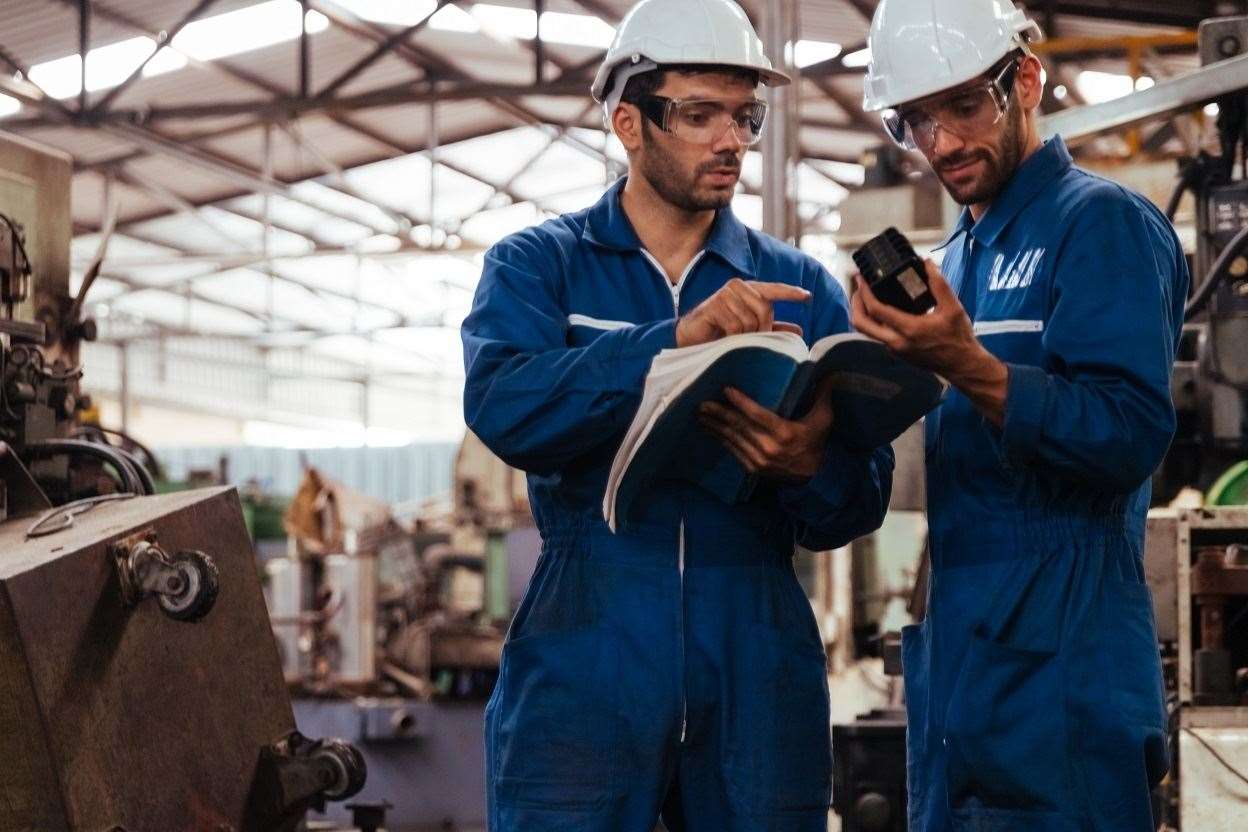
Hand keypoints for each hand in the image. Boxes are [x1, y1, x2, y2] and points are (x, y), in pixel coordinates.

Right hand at [676, 279, 810, 346]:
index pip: (773, 289)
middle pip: (765, 308)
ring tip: (732, 338)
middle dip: (762, 328)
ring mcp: (724, 294)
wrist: (690, 338)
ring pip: (750, 319)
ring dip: (744, 335)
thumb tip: (799, 331)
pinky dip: (733, 337)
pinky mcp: (713, 306)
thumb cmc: (720, 332)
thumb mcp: (750, 330)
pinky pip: (735, 326)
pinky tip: (723, 338)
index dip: (790, 293)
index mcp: (748, 289)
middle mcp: (737, 286)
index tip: (807, 296)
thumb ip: (773, 328)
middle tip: (750, 338)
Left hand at [698, 383, 834, 481]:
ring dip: (715, 426)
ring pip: (733, 439)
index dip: (741, 402)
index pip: (758, 415)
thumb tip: (830, 372)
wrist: (814, 475)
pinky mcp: (753, 468)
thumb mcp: (824, 418)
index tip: (726, 390)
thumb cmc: (817, 441)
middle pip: (740, 426)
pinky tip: (710, 430)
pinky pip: (733, 451)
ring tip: (700, 414)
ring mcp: (759, 460)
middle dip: (719, 414)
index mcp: (785, 433)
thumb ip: (824, 394)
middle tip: (703, 402)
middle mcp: (769, 447)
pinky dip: (720, 439)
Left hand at [850, 259, 1007, 425]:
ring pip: (867, 331)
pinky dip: (873, 320)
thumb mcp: (954, 308)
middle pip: (861, 323)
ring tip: (867, 294)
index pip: (876, 310)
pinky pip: (877, 334)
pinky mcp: (896, 352)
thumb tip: (927, 264)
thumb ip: (940, 285)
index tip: (862, 278)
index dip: (865, 292)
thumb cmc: (959, 338)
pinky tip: (881, 307)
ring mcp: (894, 349)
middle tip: (859, 287)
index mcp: (909, 329)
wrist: (961, 365)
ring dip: (862, 312)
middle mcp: (896, 342)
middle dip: (855, 303)